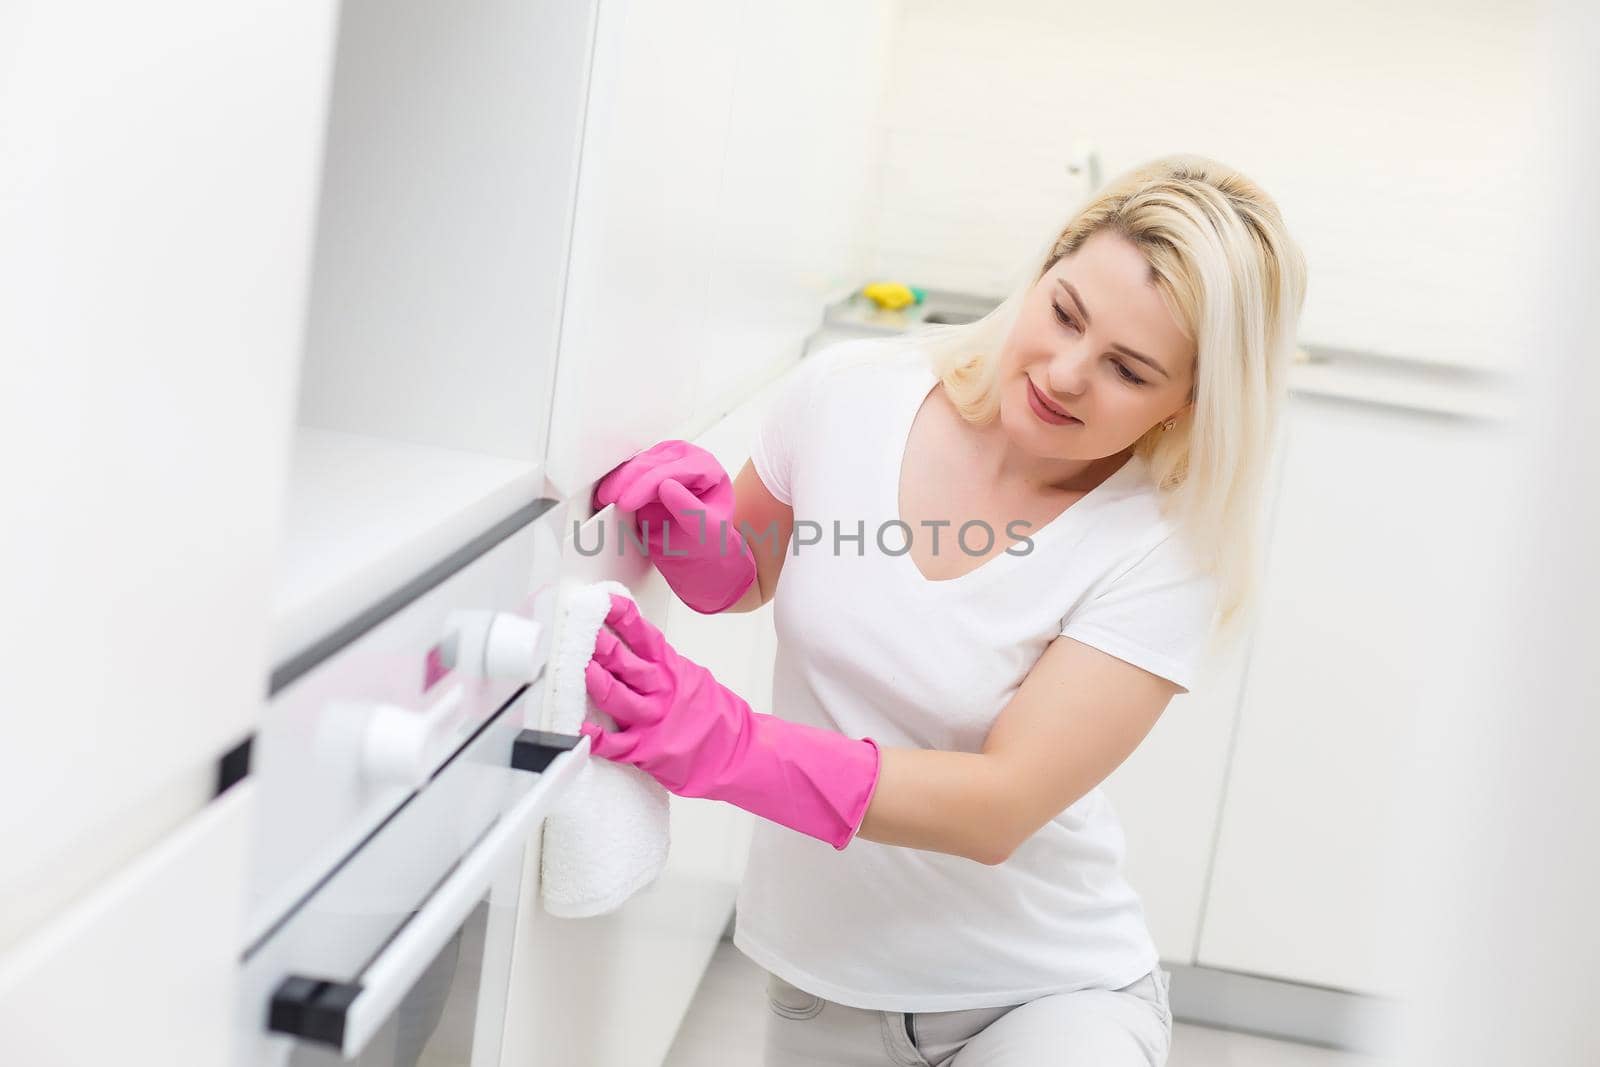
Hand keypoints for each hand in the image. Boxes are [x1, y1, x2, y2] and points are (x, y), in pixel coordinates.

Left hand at [581, 594, 880, 849]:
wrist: (738, 753)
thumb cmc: (713, 715)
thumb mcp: (691, 678)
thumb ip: (661, 664)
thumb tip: (630, 644)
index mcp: (672, 669)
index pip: (644, 636)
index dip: (623, 617)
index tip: (605, 600)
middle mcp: (663, 691)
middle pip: (627, 663)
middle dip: (601, 645)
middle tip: (579, 628)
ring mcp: (654, 720)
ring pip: (619, 697)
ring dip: (596, 681)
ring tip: (575, 666)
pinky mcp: (648, 750)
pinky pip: (616, 743)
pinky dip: (595, 737)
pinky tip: (577, 727)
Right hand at [591, 441, 755, 613]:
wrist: (699, 549)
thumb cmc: (708, 538)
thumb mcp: (707, 529)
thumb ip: (689, 508)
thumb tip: (666, 487)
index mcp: (706, 467)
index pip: (672, 471)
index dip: (646, 486)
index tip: (627, 503)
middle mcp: (685, 459)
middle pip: (650, 464)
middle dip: (626, 483)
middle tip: (609, 501)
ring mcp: (665, 461)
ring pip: (635, 466)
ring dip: (618, 482)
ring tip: (604, 499)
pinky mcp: (648, 470)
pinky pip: (629, 473)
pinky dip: (617, 484)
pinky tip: (607, 495)